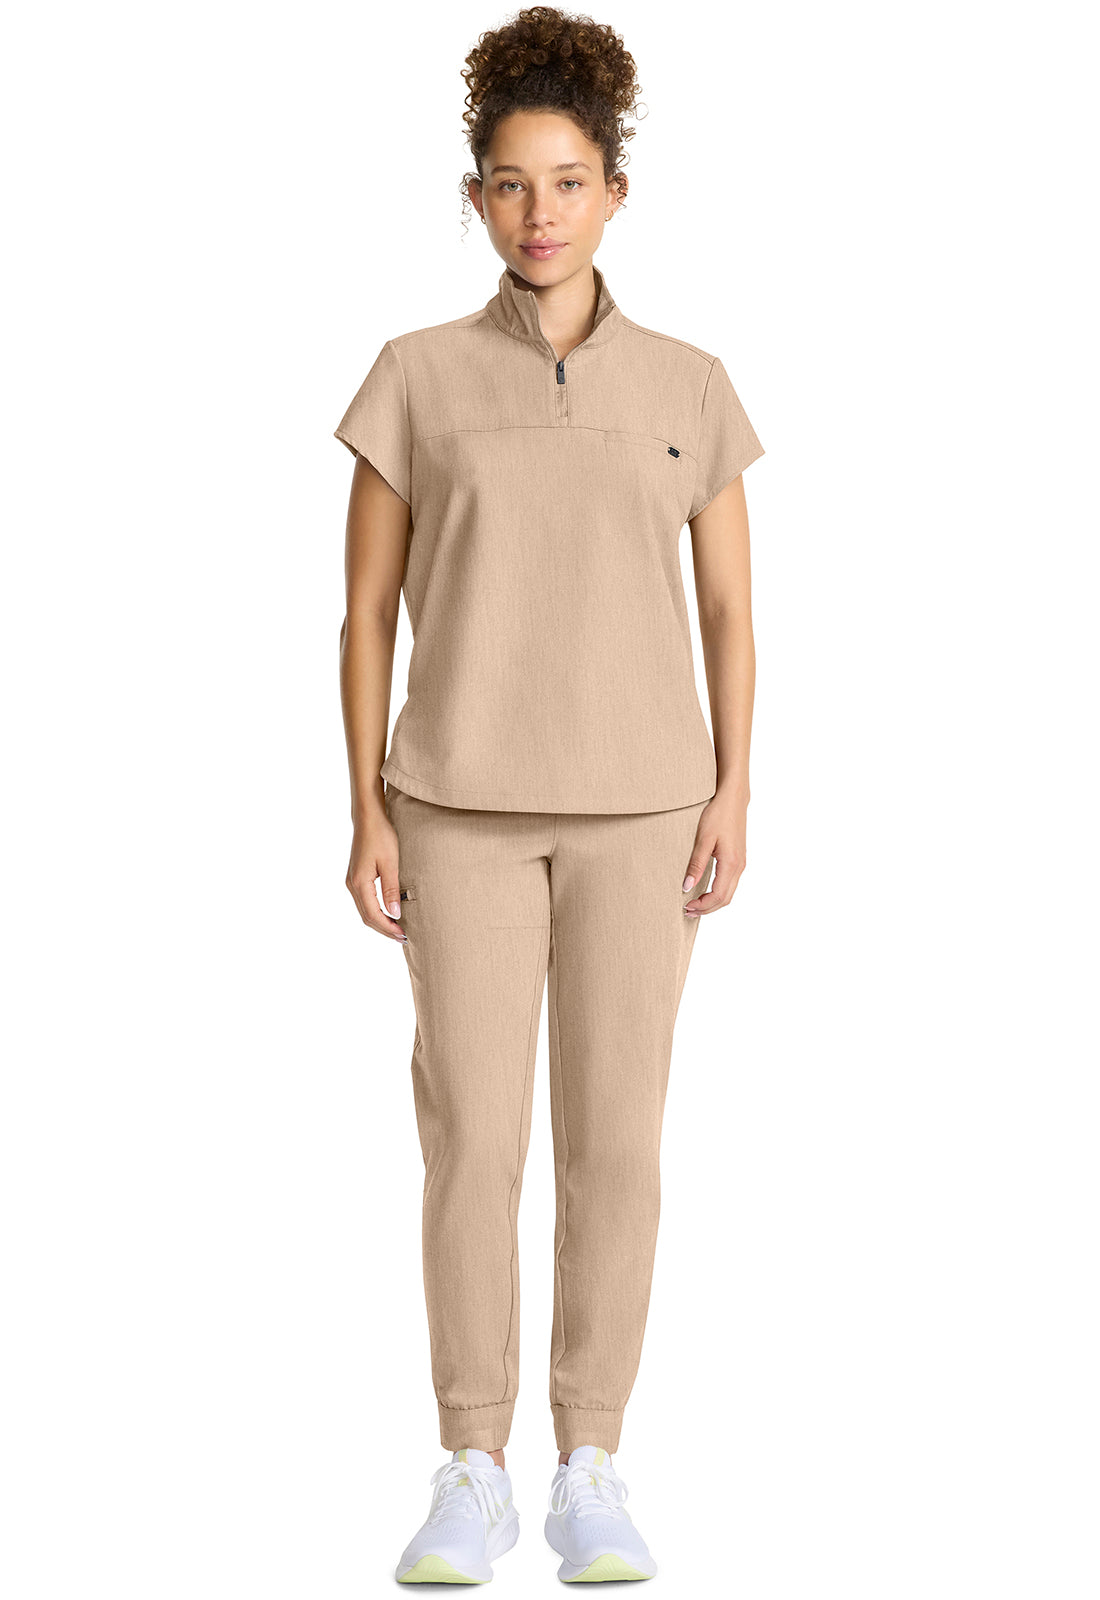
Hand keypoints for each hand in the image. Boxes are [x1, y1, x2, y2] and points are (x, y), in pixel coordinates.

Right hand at [345, 813, 408, 941]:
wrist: (368, 818)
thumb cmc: (381, 836)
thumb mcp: (391, 863)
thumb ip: (392, 890)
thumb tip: (395, 913)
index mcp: (360, 883)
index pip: (373, 915)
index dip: (388, 928)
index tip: (403, 935)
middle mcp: (352, 885)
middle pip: (367, 916)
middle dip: (384, 929)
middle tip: (403, 938)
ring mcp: (352, 881)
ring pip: (365, 910)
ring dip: (380, 921)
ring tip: (397, 929)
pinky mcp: (356, 877)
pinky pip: (365, 901)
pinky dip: (376, 911)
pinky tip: (388, 913)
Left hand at [682, 789, 747, 915]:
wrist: (733, 799)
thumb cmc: (718, 815)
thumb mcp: (703, 839)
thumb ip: (696, 865)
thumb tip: (686, 887)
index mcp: (731, 863)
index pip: (718, 896)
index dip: (702, 905)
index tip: (686, 906)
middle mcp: (739, 867)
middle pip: (725, 899)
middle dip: (706, 909)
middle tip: (687, 911)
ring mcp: (741, 863)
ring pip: (728, 893)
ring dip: (712, 903)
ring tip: (693, 904)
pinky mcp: (738, 859)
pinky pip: (729, 884)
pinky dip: (717, 893)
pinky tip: (704, 891)